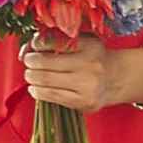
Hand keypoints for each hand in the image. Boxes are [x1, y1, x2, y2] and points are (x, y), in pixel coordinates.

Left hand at [22, 36, 137, 111]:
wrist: (116, 78)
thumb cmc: (92, 57)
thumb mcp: (81, 41)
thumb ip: (54, 39)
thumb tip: (26, 49)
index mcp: (89, 46)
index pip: (52, 41)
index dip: (36, 44)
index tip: (34, 46)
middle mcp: (90, 65)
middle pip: (44, 63)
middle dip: (30, 62)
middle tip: (29, 61)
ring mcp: (87, 86)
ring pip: (45, 81)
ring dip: (31, 77)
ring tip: (31, 74)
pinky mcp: (83, 102)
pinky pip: (51, 96)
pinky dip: (37, 91)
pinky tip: (36, 87)